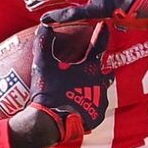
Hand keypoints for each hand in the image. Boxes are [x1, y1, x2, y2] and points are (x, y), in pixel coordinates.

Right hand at [26, 23, 110, 145]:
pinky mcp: (97, 115)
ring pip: (102, 87)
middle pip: (104, 68)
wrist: (51, 122)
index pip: (100, 45)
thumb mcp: (42, 64)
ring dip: (94, 84)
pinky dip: (91, 102)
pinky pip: (97, 105)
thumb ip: (43, 43)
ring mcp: (100, 100)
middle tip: (89, 63)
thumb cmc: (48, 91)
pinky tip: (81, 102)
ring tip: (83, 85)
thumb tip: (45, 26)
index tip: (103, 26)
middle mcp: (100, 82)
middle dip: (99, 64)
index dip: (101, 33)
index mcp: (90, 68)